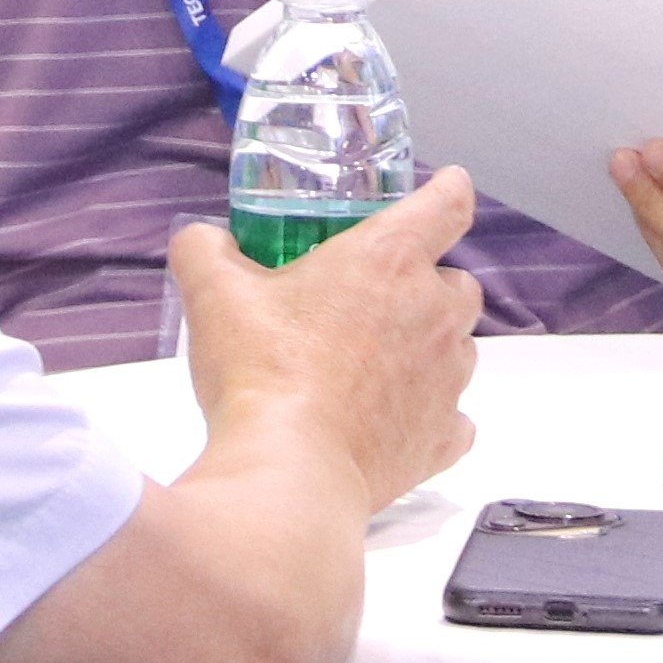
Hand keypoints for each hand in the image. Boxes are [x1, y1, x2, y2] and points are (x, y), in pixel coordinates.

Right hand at [168, 161, 481, 514]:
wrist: (288, 472)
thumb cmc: (262, 372)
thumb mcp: (214, 295)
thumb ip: (205, 251)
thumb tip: (203, 241)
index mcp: (391, 259)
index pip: (448, 203)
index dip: (447, 190)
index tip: (444, 189)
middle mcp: (433, 313)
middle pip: (458, 282)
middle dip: (426, 285)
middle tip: (372, 303)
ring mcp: (446, 380)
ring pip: (459, 349)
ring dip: (428, 350)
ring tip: (373, 367)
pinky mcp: (441, 439)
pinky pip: (454, 420)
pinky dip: (431, 417)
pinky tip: (391, 423)